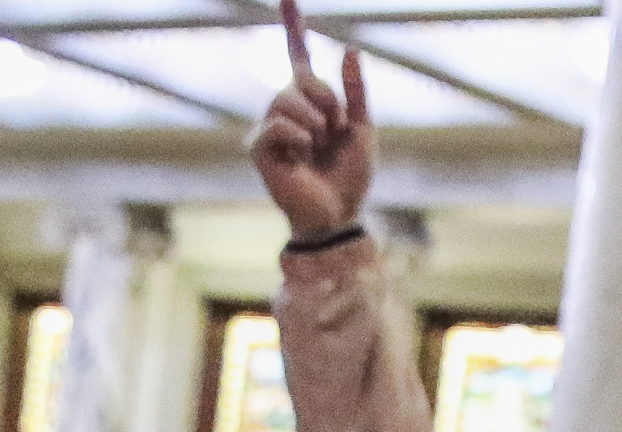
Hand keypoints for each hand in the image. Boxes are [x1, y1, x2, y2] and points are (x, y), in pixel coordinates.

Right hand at [253, 0, 373, 238]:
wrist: (340, 215)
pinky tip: (304, 153)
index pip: (297, 56)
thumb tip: (348, 49)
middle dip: (325, 99)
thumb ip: (356, 91)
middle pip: (298, 79)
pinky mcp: (259, 150)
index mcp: (311, 102)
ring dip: (314, 119)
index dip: (293, 26)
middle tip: (334, 129)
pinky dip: (297, 135)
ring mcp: (270, 129)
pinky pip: (276, 124)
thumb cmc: (350, 177)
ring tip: (320, 143)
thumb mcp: (363, 129)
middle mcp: (286, 111)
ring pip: (284, 98)